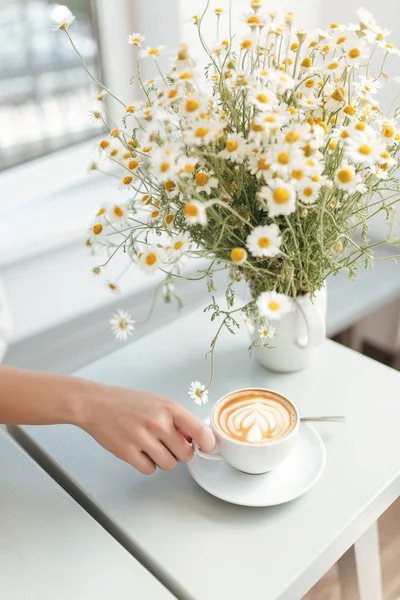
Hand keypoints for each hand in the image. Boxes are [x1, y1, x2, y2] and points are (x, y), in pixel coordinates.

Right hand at [81, 385, 214, 474]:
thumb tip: (196, 438)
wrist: (97, 404)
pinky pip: (149, 470)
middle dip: (180, 453)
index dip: (207, 443)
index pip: (199, 431)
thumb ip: (177, 419)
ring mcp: (142, 438)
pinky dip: (147, 465)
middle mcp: (158, 423)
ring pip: (168, 465)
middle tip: (168, 444)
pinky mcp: (127, 452)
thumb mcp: (158, 402)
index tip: (207, 448)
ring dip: (163, 460)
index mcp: (169, 408)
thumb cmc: (128, 402)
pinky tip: (140, 451)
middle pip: (185, 454)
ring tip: (151, 446)